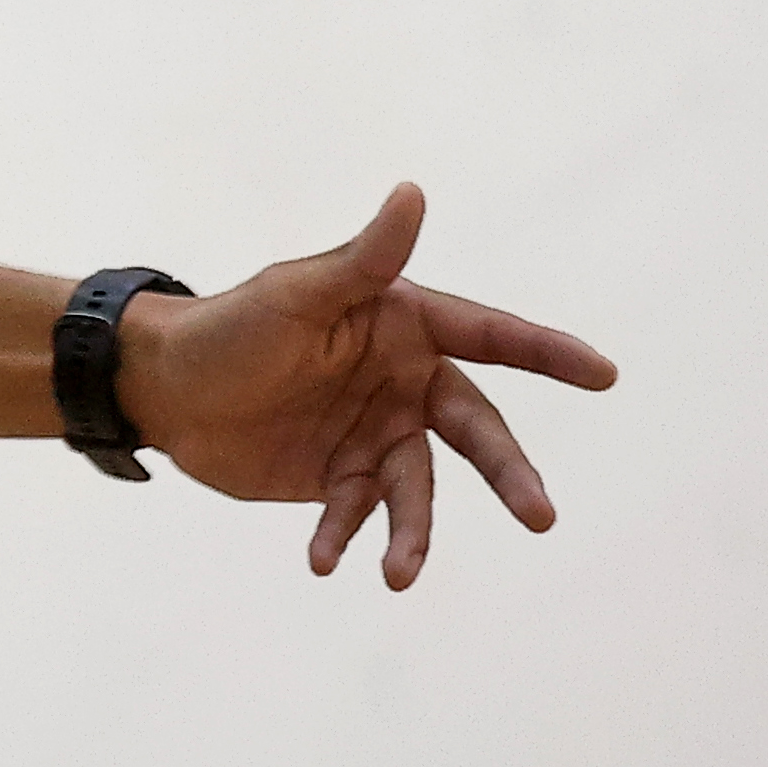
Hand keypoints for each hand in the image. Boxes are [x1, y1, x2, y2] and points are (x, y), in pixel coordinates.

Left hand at [115, 183, 617, 588]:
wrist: (163, 389)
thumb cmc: (230, 326)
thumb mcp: (297, 294)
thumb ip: (363, 260)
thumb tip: (412, 192)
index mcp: (406, 326)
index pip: (490, 338)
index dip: (547, 353)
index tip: (604, 374)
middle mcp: (404, 381)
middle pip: (473, 429)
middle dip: (508, 472)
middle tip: (541, 515)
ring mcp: (376, 433)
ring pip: (418, 488)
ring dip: (412, 531)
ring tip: (400, 574)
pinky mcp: (339, 478)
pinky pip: (357, 513)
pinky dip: (343, 536)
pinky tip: (322, 561)